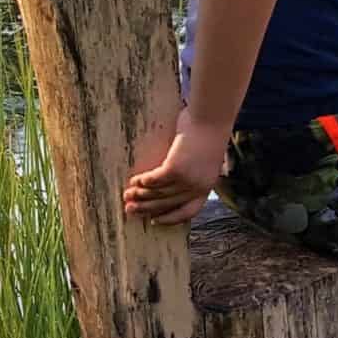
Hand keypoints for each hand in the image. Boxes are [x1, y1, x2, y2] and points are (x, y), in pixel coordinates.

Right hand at [123, 110, 228, 224]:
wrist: (211, 118)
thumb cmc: (208, 133)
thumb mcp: (204, 157)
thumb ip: (194, 170)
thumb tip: (173, 177)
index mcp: (207, 186)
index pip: (189, 211)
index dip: (171, 218)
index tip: (155, 220)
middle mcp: (198, 187)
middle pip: (167, 204)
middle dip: (147, 208)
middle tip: (130, 210)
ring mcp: (188, 179)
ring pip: (158, 193)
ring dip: (140, 196)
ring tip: (127, 195)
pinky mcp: (176, 169)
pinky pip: (154, 180)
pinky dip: (142, 181)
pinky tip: (134, 180)